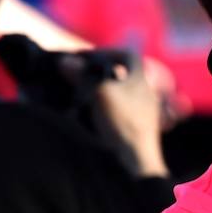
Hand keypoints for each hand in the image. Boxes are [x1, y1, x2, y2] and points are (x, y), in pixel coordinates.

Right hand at [82, 51, 168, 176]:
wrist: (136, 161)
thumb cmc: (123, 123)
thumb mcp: (101, 94)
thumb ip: (83, 75)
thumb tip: (66, 61)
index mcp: (142, 81)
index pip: (129, 56)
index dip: (108, 51)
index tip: (88, 57)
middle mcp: (146, 94)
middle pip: (123, 74)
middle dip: (101, 71)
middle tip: (79, 74)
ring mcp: (143, 112)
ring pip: (120, 92)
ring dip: (100, 90)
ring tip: (80, 93)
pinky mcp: (136, 128)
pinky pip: (119, 110)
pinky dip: (104, 107)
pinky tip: (89, 114)